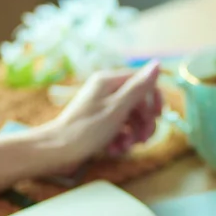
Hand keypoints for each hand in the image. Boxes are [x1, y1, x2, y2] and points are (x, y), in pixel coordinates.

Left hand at [45, 60, 161, 166]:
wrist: (56, 152)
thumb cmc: (86, 129)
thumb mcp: (117, 108)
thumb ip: (139, 87)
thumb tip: (157, 64)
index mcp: (109, 82)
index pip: (143, 82)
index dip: (154, 99)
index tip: (158, 117)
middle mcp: (106, 91)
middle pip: (139, 102)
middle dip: (145, 122)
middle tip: (144, 139)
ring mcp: (103, 108)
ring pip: (131, 118)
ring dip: (134, 134)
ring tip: (126, 147)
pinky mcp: (100, 124)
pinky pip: (120, 129)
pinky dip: (122, 140)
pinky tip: (115, 150)